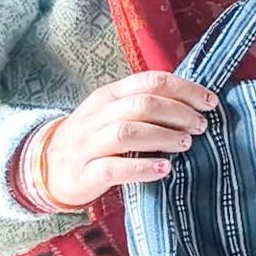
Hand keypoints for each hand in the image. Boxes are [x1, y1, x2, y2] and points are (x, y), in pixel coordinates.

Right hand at [44, 71, 215, 206]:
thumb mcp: (114, 113)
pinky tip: (164, 169)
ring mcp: (87, 144)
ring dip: (163, 136)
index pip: (151, 81)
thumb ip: (146, 105)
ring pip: (127, 132)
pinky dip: (142, 167)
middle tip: (200, 126)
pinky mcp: (83, 174)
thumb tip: (195, 104)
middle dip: (179, 113)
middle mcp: (97, 115)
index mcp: (109, 95)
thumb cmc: (94, 139)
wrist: (46, 169)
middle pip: (143, 104)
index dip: (185, 90)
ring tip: (186, 143)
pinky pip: (113, 168)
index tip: (210, 102)